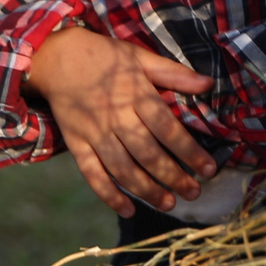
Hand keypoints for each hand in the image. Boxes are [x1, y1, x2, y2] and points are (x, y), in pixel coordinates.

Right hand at [25, 25, 219, 216]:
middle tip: (194, 193)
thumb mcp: (139, 57)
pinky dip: (108, 194)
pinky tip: (127, 210)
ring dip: (147, 190)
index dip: (190, 152)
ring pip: (123, 169)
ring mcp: (95, 132)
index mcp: (136, 94)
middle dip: (173, 177)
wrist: (56, 57)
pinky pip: (92, 173)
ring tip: (168, 204)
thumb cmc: (103, 56)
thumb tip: (208, 84)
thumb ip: (173, 74)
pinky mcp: (76, 143)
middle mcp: (116, 116)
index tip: (209, 169)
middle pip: (148, 154)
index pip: (168, 129)